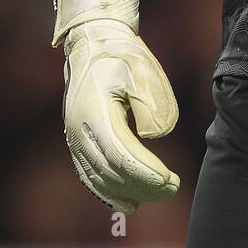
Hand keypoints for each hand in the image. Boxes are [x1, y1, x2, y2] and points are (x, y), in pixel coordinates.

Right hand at [61, 18, 179, 213]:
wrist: (92, 44)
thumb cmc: (120, 56)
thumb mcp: (141, 69)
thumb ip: (150, 102)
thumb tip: (154, 135)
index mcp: (94, 112)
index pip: (121, 154)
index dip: (146, 172)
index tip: (170, 179)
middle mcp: (79, 131)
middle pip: (111, 171)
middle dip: (143, 185)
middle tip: (173, 188)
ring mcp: (75, 138)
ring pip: (100, 178)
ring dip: (129, 192)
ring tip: (159, 196)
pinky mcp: (77, 142)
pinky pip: (90, 175)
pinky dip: (108, 192)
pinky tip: (128, 203)